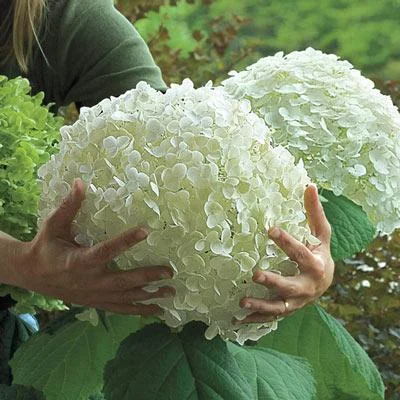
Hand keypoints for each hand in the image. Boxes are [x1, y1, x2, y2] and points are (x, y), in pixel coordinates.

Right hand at [10, 179, 174, 314]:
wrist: (32, 275)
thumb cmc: (45, 247)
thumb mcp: (54, 226)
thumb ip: (68, 206)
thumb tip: (80, 182)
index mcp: (79, 260)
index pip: (106, 250)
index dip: (126, 241)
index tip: (146, 230)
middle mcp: (90, 281)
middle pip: (123, 280)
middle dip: (147, 276)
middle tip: (169, 272)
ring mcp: (95, 295)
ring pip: (126, 298)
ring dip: (150, 296)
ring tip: (171, 292)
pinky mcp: (97, 302)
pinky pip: (121, 309)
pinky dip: (140, 311)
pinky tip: (157, 312)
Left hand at [236, 184, 333, 323]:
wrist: (325, 282)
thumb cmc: (320, 253)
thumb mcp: (321, 233)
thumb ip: (314, 212)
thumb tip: (308, 184)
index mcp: (316, 264)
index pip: (300, 253)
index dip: (287, 242)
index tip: (270, 229)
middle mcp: (307, 287)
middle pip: (290, 286)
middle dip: (273, 282)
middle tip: (255, 274)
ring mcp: (297, 302)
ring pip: (279, 307)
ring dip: (261, 306)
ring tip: (242, 302)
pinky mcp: (287, 310)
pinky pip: (270, 317)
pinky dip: (254, 320)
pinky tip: (235, 320)